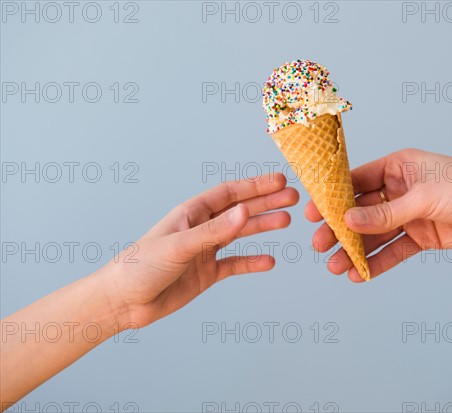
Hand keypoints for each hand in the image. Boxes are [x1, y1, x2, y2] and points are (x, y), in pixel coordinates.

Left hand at [105, 173, 298, 326]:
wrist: (123, 302)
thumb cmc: (139, 267)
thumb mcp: (179, 246)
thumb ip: (214, 231)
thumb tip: (245, 212)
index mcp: (191, 214)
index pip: (229, 193)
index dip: (255, 185)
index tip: (279, 181)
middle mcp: (201, 228)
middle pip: (240, 210)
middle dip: (266, 202)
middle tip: (293, 198)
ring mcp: (204, 251)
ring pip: (239, 234)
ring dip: (262, 227)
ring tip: (286, 221)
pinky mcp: (206, 273)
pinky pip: (235, 264)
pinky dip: (252, 262)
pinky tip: (269, 261)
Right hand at [306, 149, 451, 281]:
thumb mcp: (424, 197)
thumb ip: (385, 212)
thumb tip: (348, 220)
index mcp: (398, 167)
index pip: (357, 180)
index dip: (333, 197)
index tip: (313, 213)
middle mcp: (401, 190)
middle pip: (362, 210)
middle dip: (340, 228)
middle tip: (320, 245)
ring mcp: (411, 214)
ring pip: (376, 234)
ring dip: (355, 250)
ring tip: (336, 267)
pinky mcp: (423, 236)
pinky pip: (395, 250)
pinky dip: (378, 262)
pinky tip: (361, 274)